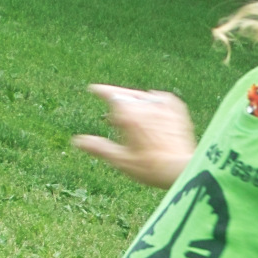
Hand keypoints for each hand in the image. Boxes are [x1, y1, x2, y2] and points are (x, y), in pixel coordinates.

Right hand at [72, 84, 195, 188]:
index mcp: (129, 116)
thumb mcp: (120, 160)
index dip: (101, 91)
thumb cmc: (150, 168)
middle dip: (116, 102)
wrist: (180, 169)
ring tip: (130, 119)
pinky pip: (161, 99)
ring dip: (133, 103)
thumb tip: (77, 141)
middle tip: (111, 118)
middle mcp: (145, 106)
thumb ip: (99, 148)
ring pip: (143, 97)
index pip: (111, 95)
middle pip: (126, 95)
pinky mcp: (176, 111)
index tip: (93, 89)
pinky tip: (151, 110)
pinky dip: (153, 102)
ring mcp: (162, 107)